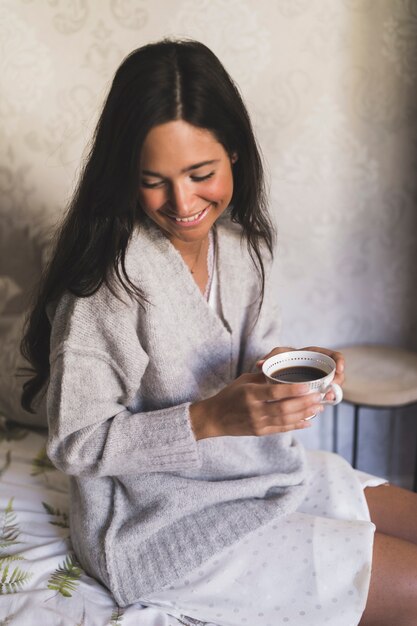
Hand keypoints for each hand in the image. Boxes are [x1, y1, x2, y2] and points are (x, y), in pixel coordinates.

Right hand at [190, 372, 323, 439]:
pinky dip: (296, 425)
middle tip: (319, 396)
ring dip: (304, 414)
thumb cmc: (230, 395)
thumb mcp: (244, 381)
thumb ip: (264, 377)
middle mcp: (254, 410)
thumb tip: (285, 369)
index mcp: (250, 394)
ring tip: (318, 407)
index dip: (293, 390)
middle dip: (304, 403)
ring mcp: (257, 423)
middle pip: (284, 408)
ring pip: (285, 420)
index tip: (308, 386)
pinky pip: (281, 429)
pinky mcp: (260, 432)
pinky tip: (308, 421)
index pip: (274, 392)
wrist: (215, 418)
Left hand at [257, 345, 344, 400]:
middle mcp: (321, 368)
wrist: (276, 371)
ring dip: (332, 392)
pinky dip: (323, 400)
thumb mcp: (277, 355)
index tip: (339, 368)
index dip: (340, 361)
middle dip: (338, 381)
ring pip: (333, 387)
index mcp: (316, 355)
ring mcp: (320, 381)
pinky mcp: (316, 392)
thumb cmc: (280, 360)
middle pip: (338, 374)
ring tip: (327, 397)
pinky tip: (320, 405)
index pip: (335, 355)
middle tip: (333, 387)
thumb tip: (260, 364)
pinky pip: (324, 396)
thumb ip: (271, 357)